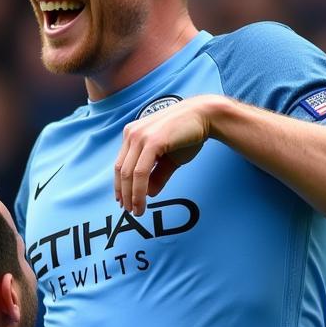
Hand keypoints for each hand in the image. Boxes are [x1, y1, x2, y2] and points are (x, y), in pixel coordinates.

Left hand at [114, 95, 216, 213]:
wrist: (205, 116)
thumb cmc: (188, 134)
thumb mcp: (169, 158)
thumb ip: (157, 175)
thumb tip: (149, 193)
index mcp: (132, 134)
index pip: (121, 164)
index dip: (120, 185)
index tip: (123, 201)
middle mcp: (132, 134)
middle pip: (121, 170)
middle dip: (124, 194)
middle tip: (130, 210)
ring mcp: (141, 137)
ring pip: (129, 173)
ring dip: (132, 195)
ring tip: (137, 210)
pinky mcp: (152, 142)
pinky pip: (141, 172)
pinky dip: (139, 190)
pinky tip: (143, 201)